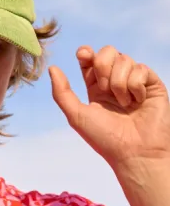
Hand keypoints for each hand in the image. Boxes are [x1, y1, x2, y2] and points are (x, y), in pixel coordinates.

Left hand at [49, 45, 169, 168]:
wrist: (134, 152)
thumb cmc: (105, 139)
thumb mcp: (76, 116)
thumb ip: (62, 92)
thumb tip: (52, 68)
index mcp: (96, 89)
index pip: (90, 60)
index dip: (86, 53)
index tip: (83, 54)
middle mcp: (115, 83)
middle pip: (107, 53)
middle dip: (102, 66)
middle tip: (105, 89)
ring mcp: (134, 83)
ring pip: (124, 59)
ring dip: (119, 82)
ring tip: (124, 104)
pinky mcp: (152, 85)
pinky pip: (141, 69)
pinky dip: (135, 85)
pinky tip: (137, 101)